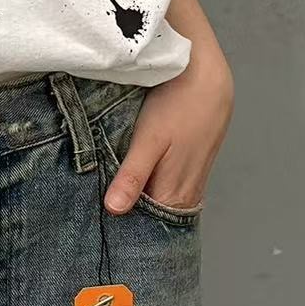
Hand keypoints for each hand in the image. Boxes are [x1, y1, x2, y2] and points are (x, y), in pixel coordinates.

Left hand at [104, 44, 233, 213]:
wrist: (206, 75)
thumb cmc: (177, 105)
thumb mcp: (148, 140)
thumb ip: (133, 177)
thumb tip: (114, 210)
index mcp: (175, 194)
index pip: (146, 228)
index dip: (123, 230)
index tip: (99, 227)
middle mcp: (187, 193)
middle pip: (154, 218)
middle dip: (130, 218)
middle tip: (97, 214)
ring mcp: (192, 180)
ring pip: (161, 202)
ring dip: (141, 202)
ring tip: (112, 198)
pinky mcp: (192, 166)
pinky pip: (170, 187)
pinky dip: (152, 188)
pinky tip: (135, 179)